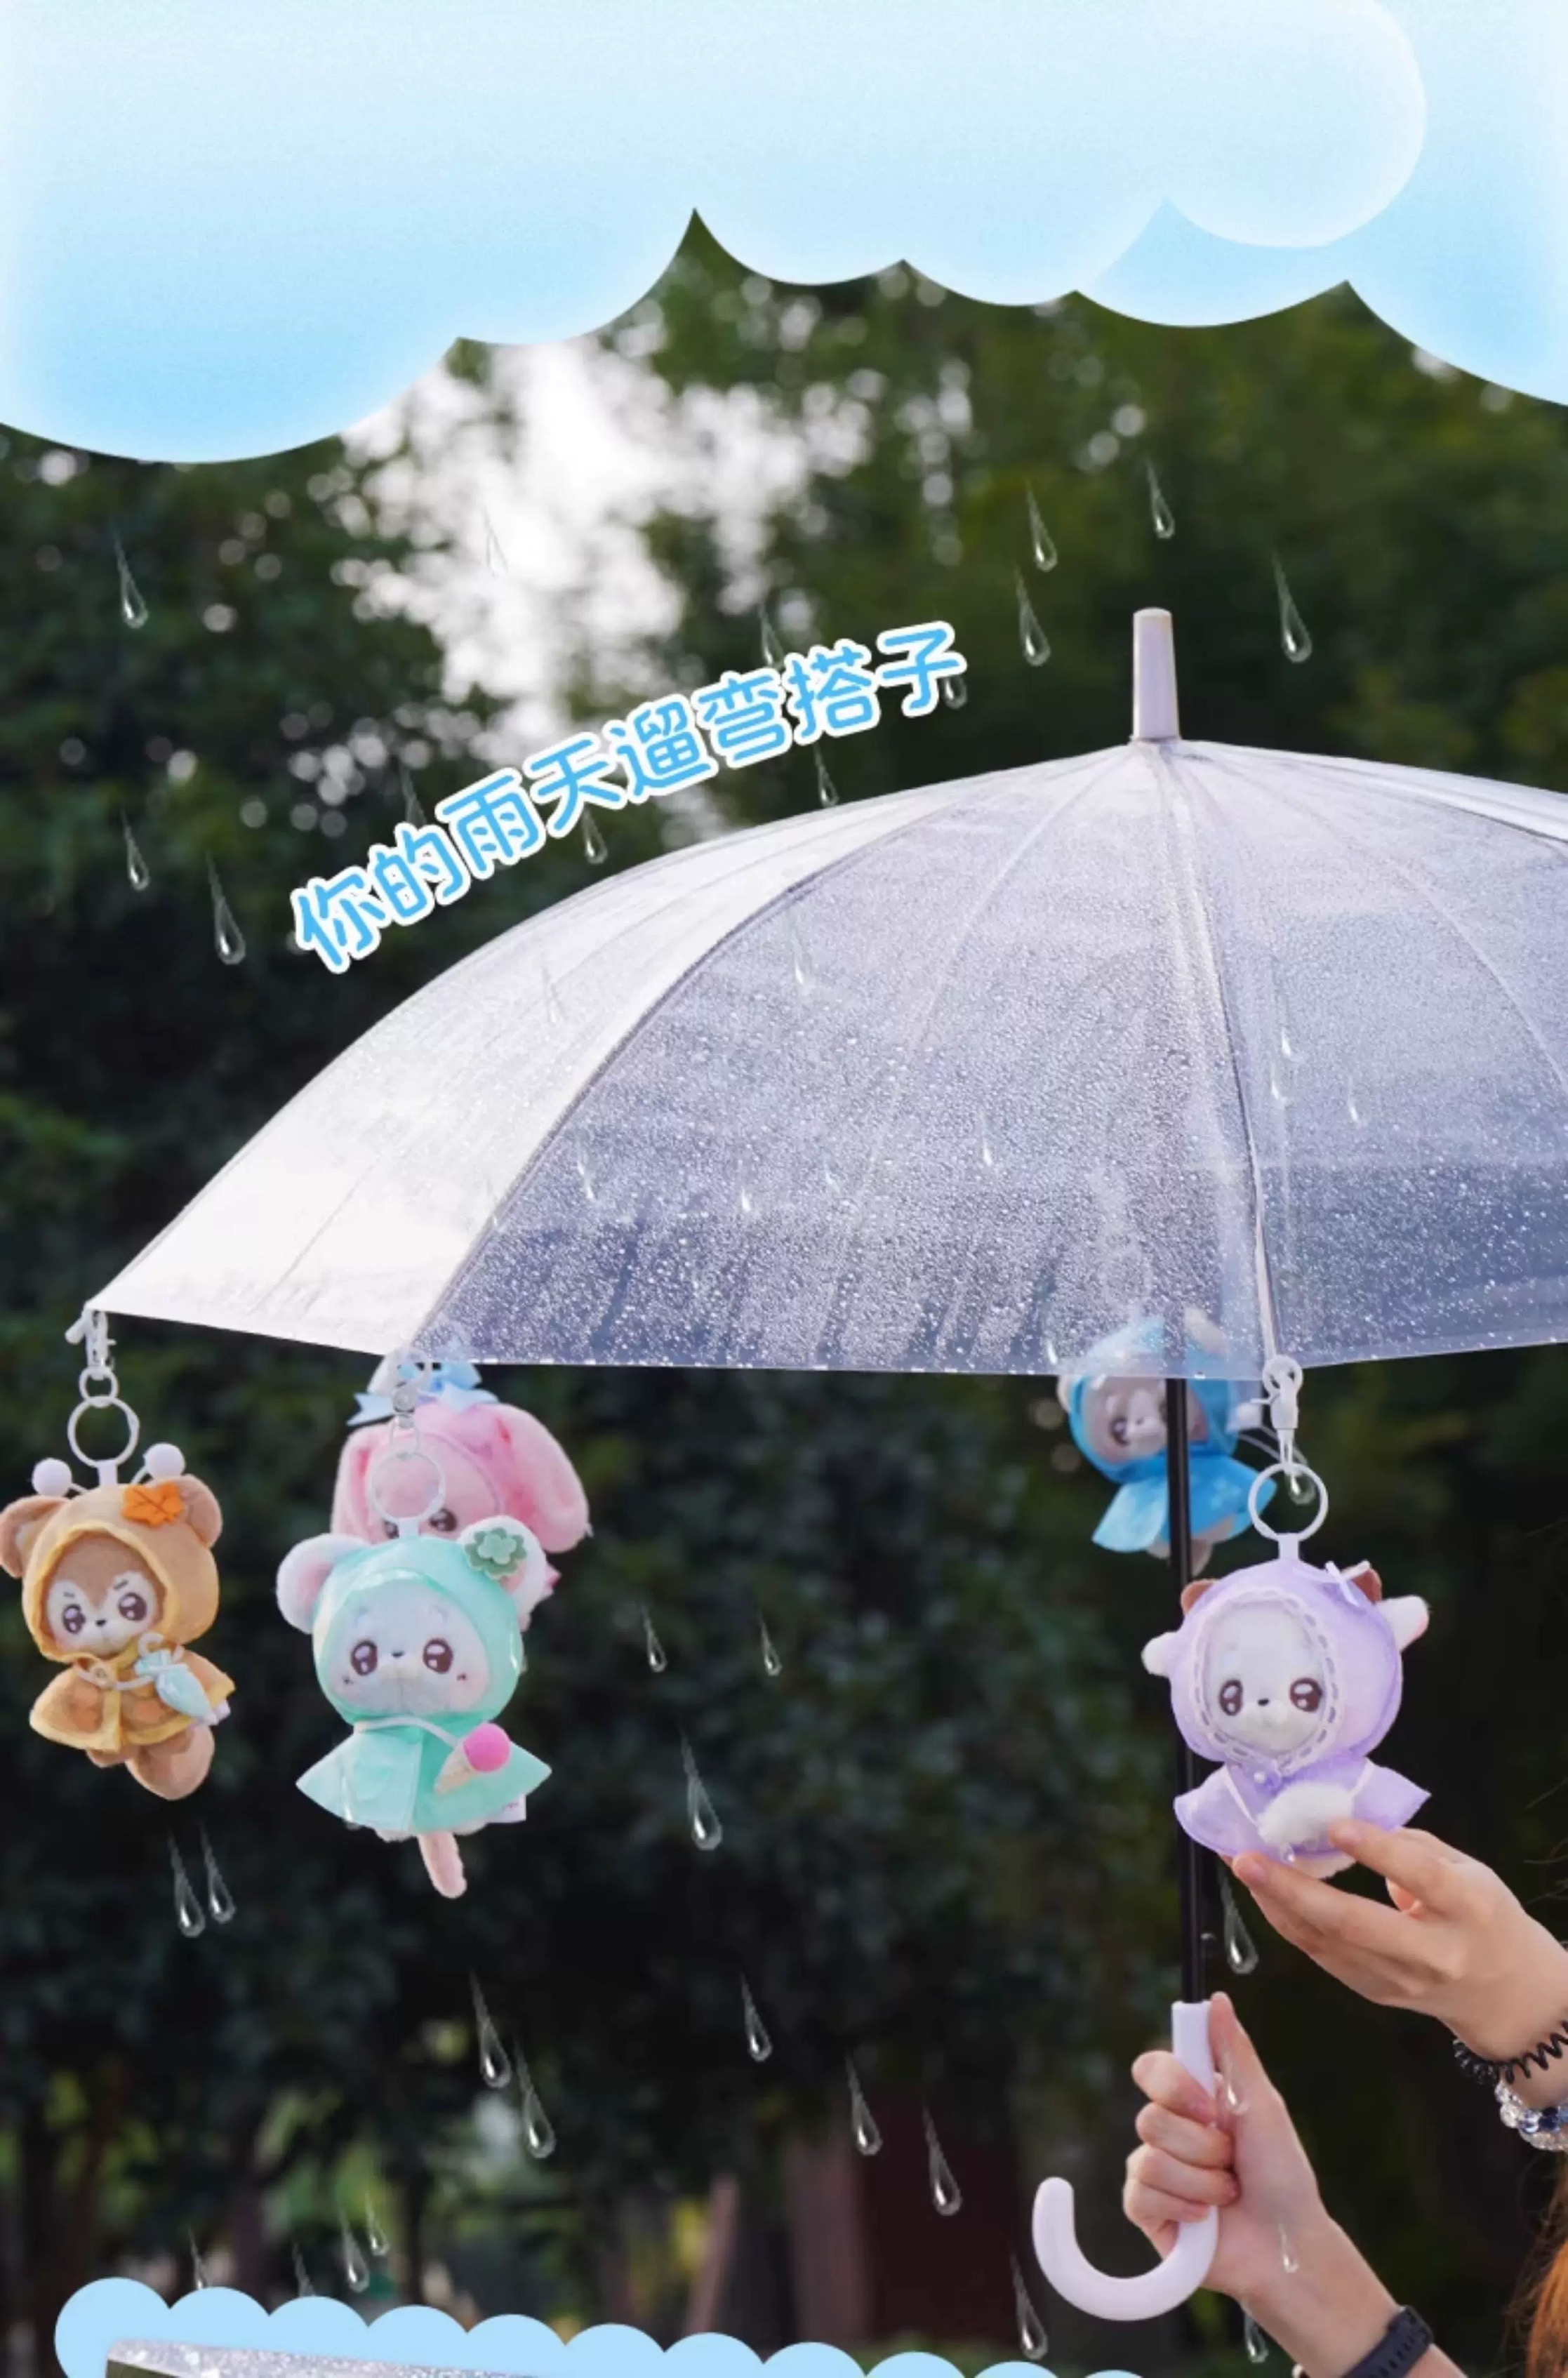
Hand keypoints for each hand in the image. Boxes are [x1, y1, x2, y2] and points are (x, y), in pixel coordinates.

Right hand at [1123, 1993, 1323, 2308]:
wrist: (1289, 2246)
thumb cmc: (1283, 2174)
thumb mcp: (1264, 2106)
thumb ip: (1235, 2053)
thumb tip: (1216, 1999)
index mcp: (1193, 2100)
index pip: (1150, 2069)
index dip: (1172, 2085)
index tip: (1209, 2105)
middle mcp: (1170, 2132)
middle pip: (1150, 2118)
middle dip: (1201, 2146)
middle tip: (1231, 2160)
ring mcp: (1156, 2172)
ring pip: (1148, 2160)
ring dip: (1200, 2181)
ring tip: (1227, 2193)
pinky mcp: (1149, 2212)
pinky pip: (1141, 2195)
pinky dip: (1184, 2207)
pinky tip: (1207, 2220)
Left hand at [1233, 1823, 1567, 2089]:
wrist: (1502, 1991)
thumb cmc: (1481, 1914)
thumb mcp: (1468, 1870)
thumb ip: (1412, 1846)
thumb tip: (1345, 1818)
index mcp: (1468, 1909)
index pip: (1421, 1877)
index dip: (1379, 1851)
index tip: (1334, 1825)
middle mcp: (1432, 1952)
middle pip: (1356, 1924)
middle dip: (1294, 1890)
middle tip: (1247, 1858)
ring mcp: (1399, 1980)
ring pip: (1327, 1943)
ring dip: (1276, 1903)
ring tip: (1241, 1864)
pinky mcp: (1373, 1992)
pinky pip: (1321, 1955)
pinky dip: (1287, 1922)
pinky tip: (1264, 1892)